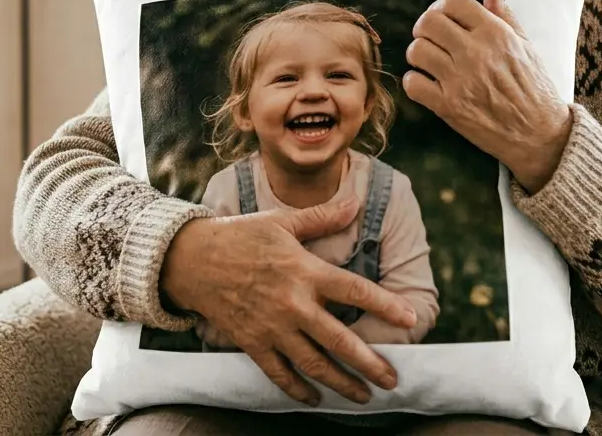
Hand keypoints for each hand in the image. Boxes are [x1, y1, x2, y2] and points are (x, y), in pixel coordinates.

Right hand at [160, 196, 417, 405]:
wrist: (192, 260)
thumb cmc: (240, 237)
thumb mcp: (282, 221)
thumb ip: (322, 217)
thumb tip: (355, 202)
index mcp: (305, 271)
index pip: (354, 290)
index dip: (385, 305)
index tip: (410, 318)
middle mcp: (293, 304)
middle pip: (340, 340)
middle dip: (370, 363)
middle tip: (393, 379)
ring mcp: (272, 328)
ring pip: (314, 364)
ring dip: (341, 383)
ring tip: (363, 396)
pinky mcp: (252, 343)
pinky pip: (279, 373)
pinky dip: (298, 390)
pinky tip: (315, 399)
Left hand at [402, 0, 572, 191]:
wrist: (540, 134)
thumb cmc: (536, 89)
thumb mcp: (526, 47)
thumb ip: (505, 16)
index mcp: (496, 34)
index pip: (454, 2)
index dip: (443, 7)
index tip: (444, 18)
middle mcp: (476, 53)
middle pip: (428, 22)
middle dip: (424, 27)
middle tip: (430, 38)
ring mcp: (461, 80)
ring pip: (416, 50)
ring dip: (418, 54)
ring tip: (429, 61)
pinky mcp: (449, 107)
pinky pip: (413, 84)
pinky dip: (414, 82)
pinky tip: (427, 84)